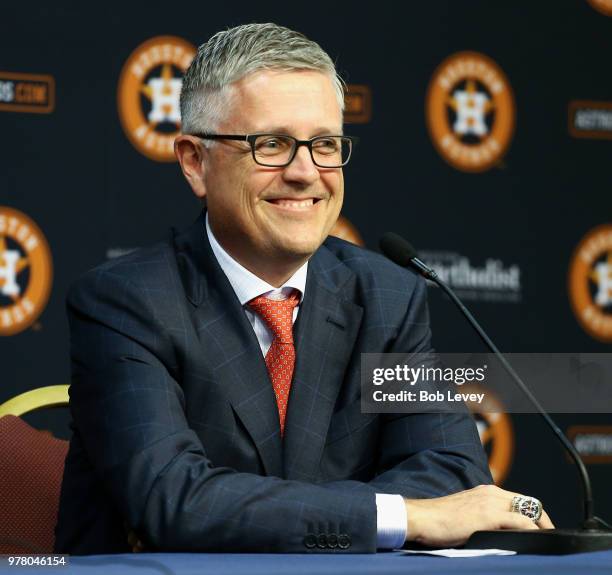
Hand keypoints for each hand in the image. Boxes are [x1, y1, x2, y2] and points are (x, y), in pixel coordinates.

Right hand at [404, 484, 554, 547]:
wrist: (422, 518)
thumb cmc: (438, 520)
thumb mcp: (465, 514)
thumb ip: (481, 517)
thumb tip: (496, 533)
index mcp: (485, 492)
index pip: (519, 500)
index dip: (533, 516)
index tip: (539, 530)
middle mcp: (491, 493)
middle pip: (529, 503)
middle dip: (543, 521)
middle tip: (548, 537)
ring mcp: (491, 502)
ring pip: (528, 511)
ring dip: (541, 526)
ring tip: (547, 541)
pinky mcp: (489, 515)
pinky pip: (521, 522)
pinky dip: (532, 532)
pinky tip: (535, 541)